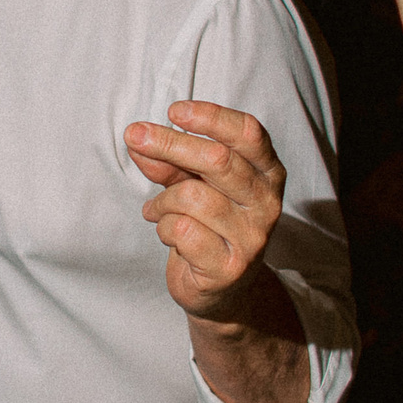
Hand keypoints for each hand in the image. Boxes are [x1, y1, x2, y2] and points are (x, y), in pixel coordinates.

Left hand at [126, 100, 286, 323]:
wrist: (220, 291)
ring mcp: (252, 237)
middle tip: (135, 134)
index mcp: (267, 173)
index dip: (211, 117)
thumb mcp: (190, 185)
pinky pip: (182, 231)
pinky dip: (163, 227)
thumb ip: (168, 162)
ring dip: (161, 200)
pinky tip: (166, 233)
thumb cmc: (207, 226)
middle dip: (169, 143)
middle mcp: (266, 203)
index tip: (174, 111)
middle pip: (217, 160)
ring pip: (192, 197)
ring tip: (154, 210)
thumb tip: (137, 138)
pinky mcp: (229, 267)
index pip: (248, 133)